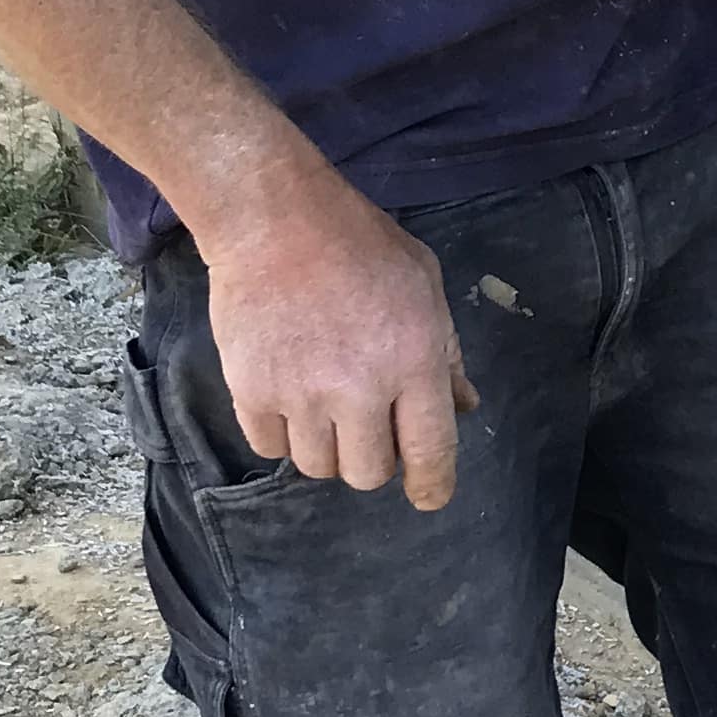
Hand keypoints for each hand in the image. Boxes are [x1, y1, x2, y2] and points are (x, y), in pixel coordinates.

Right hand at [201, 169, 480, 509]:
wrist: (275, 220)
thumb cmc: (361, 245)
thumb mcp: (425, 287)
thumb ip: (447, 353)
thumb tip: (463, 406)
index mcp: (414, 363)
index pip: (430, 452)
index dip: (432, 485)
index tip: (428, 496)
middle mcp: (359, 389)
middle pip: (368, 473)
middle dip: (372, 457)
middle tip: (366, 423)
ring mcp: (301, 395)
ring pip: (318, 466)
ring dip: (326, 446)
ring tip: (323, 402)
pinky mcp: (252, 391)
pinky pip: (271, 447)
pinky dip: (282, 432)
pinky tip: (288, 395)